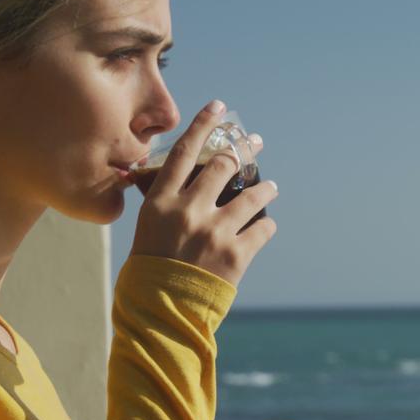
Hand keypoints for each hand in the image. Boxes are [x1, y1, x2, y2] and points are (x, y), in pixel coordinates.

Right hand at [128, 100, 277, 287]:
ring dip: (265, 189)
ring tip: (270, 187)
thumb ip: (166, 202)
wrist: (160, 312)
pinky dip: (266, 226)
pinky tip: (265, 226)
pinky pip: (263, 230)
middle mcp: (189, 210)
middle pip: (223, 166)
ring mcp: (215, 231)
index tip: (220, 108)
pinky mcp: (236, 255)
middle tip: (255, 142)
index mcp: (162, 201)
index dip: (204, 125)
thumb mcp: (148, 228)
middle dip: (244, 150)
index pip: (185, 151)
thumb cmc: (149, 270)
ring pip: (253, 195)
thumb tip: (188, 181)